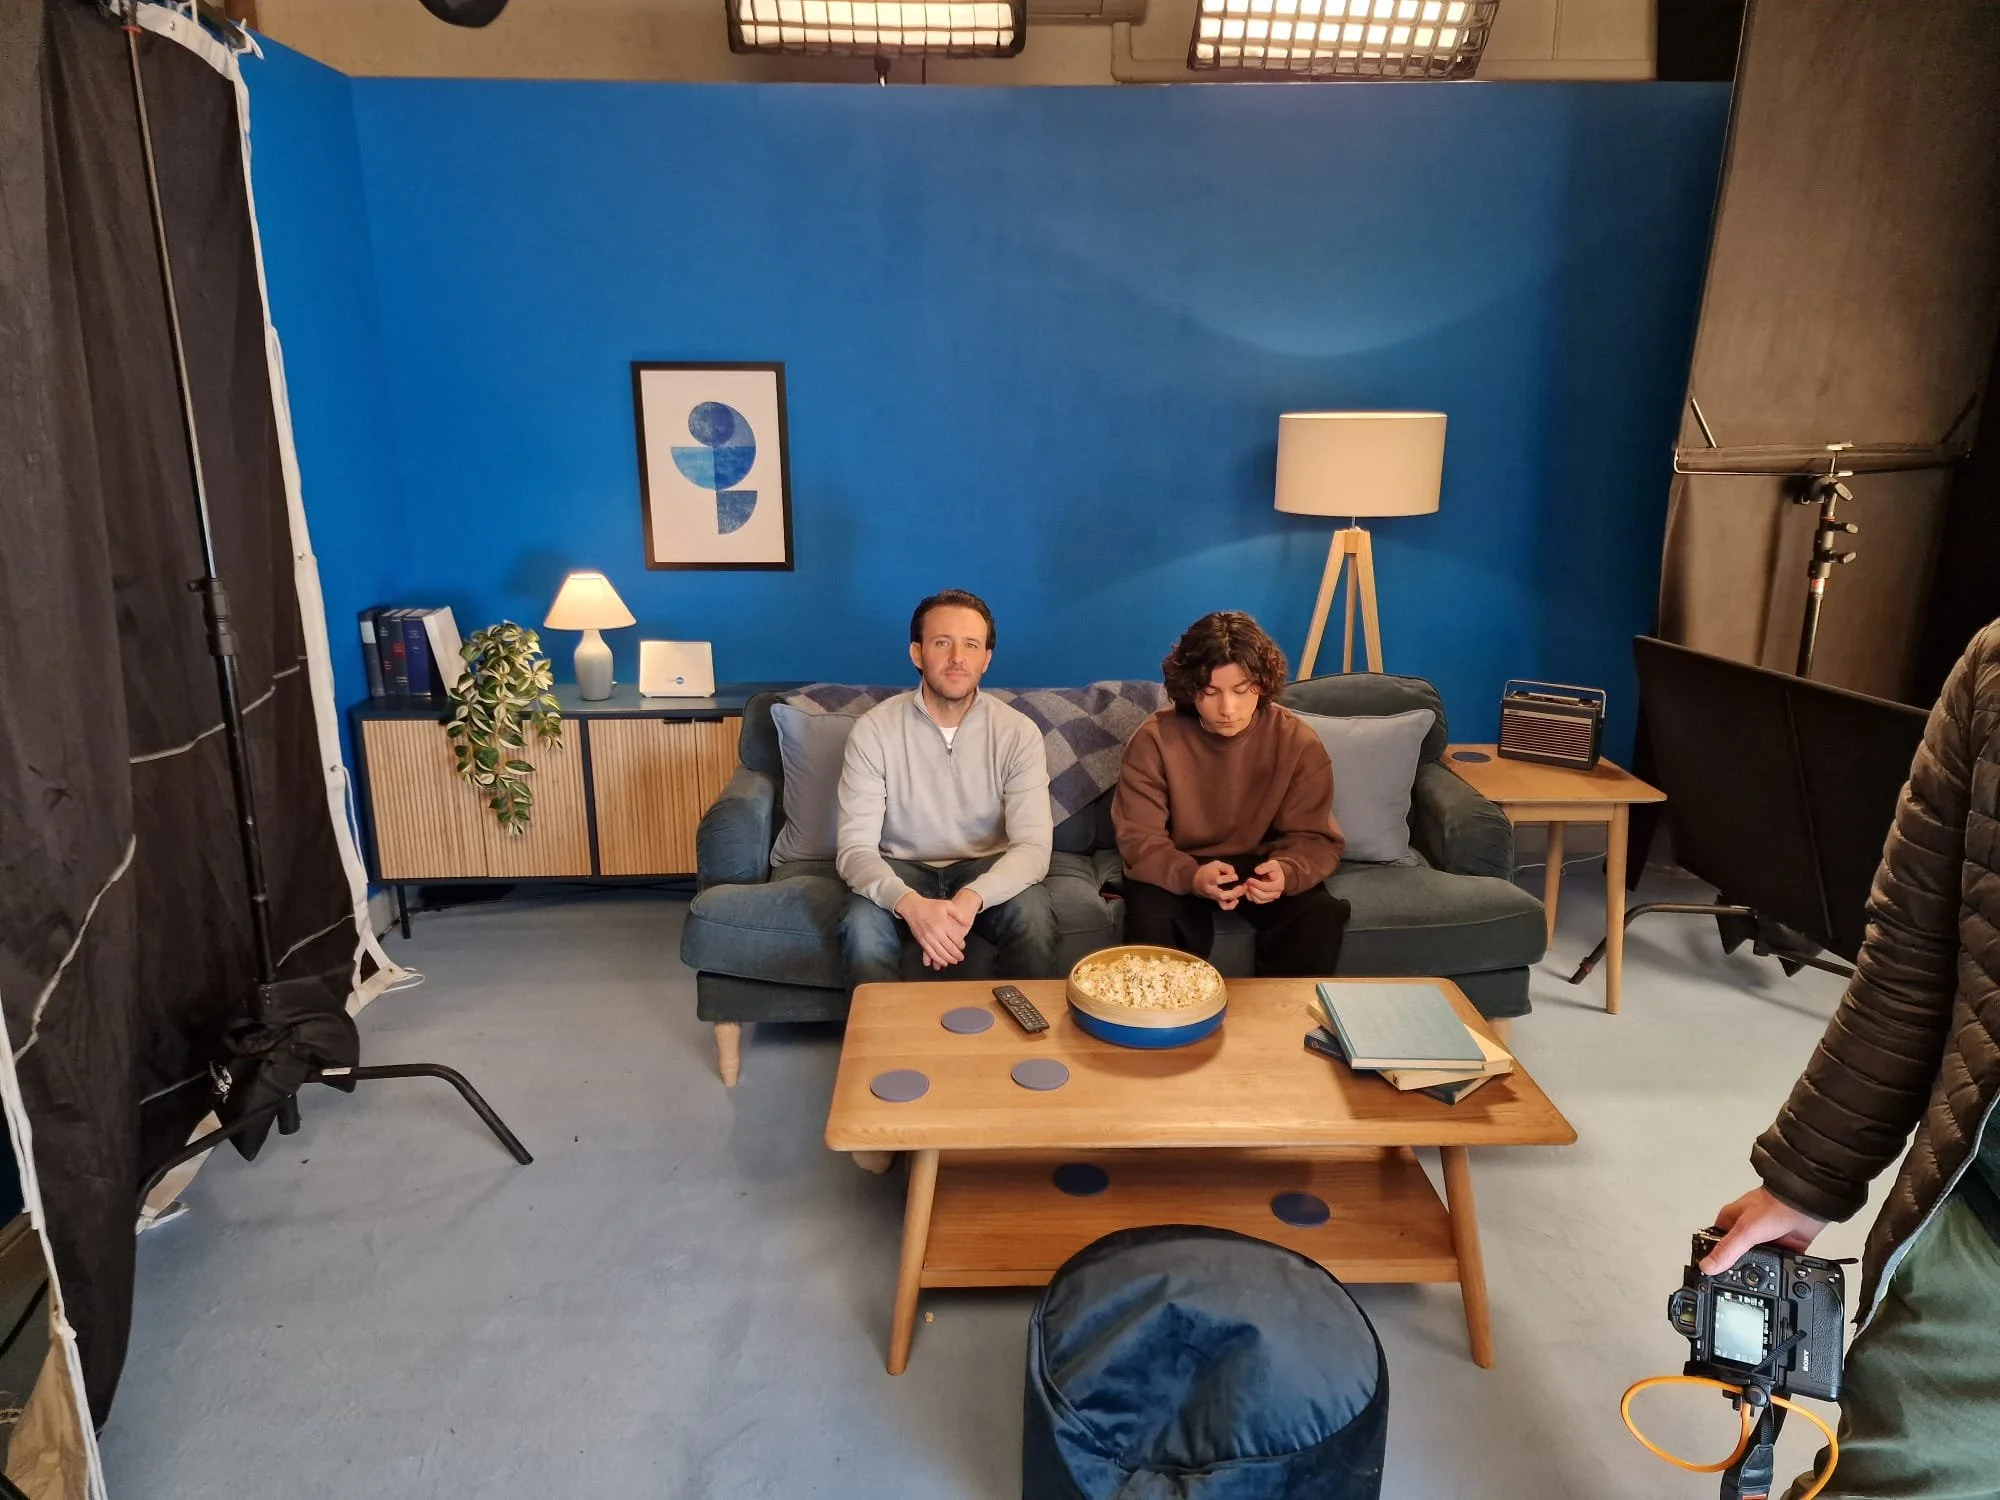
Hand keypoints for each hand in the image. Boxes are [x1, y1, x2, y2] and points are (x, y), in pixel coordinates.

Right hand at [897, 893, 972, 969]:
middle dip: (956, 955)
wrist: (913, 907)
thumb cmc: (930, 906)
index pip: (955, 938)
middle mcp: (936, 932)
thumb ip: (958, 914)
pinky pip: (930, 953)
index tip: (963, 946)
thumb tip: (967, 923)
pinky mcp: (921, 941)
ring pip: (940, 953)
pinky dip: (937, 959)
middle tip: (961, 958)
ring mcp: (928, 938)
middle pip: (948, 948)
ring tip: (953, 961)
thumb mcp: (947, 905)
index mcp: (943, 924)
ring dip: (948, 959)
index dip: (961, 945)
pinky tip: (942, 962)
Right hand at [1192, 861, 1242, 910]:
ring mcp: (1214, 896)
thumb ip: (1227, 868)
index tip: (1236, 877)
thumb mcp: (1216, 864)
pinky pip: (1223, 906)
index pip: (1217, 880)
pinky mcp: (1216, 900)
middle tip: (1242, 886)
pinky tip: (1236, 900)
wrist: (1196, 881)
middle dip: (1234, 891)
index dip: (1228, 879)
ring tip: (1242, 890)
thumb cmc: (1207, 871)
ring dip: (1235, 896)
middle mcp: (1211, 889)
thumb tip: (1235, 877)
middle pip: (1222, 895)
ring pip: (1224, 901)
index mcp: (1209, 878)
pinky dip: (1231, 906)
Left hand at [1242, 859, 1285, 903]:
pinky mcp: (1264, 900)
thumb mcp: (1272, 864)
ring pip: (1258, 900)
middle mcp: (1276, 894)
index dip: (1257, 884)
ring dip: (1250, 893)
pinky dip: (1250, 896)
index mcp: (1279, 885)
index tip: (1249, 879)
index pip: (1267, 887)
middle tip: (1247, 883)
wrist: (1276, 875)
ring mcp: (1270, 898)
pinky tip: (1247, 889)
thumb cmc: (1274, 870)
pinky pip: (1256, 901)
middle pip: (1263, 896)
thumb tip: (1257, 871)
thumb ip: (1265, 866)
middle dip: (1253, 890)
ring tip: (1246, 885)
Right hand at [1700, 1187, 1827, 1273]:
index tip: (1711, 1275)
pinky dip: (1777, 1271)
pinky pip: (1776, 1264)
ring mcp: (1764, 1240)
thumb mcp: (1745, 1230)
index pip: (1713, 1243)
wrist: (1807, 1206)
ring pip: (1756, 1262)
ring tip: (1757, 1283)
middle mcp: (1745, 1230)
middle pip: (1735, 1256)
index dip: (1712, 1259)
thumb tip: (1707, 1266)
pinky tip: (1775, 1277)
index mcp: (1730, 1222)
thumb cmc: (1775, 1206)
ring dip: (1758, 1270)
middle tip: (1736, 1285)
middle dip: (1737, 1269)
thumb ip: (1727, 1250)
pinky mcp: (1781, 1247)